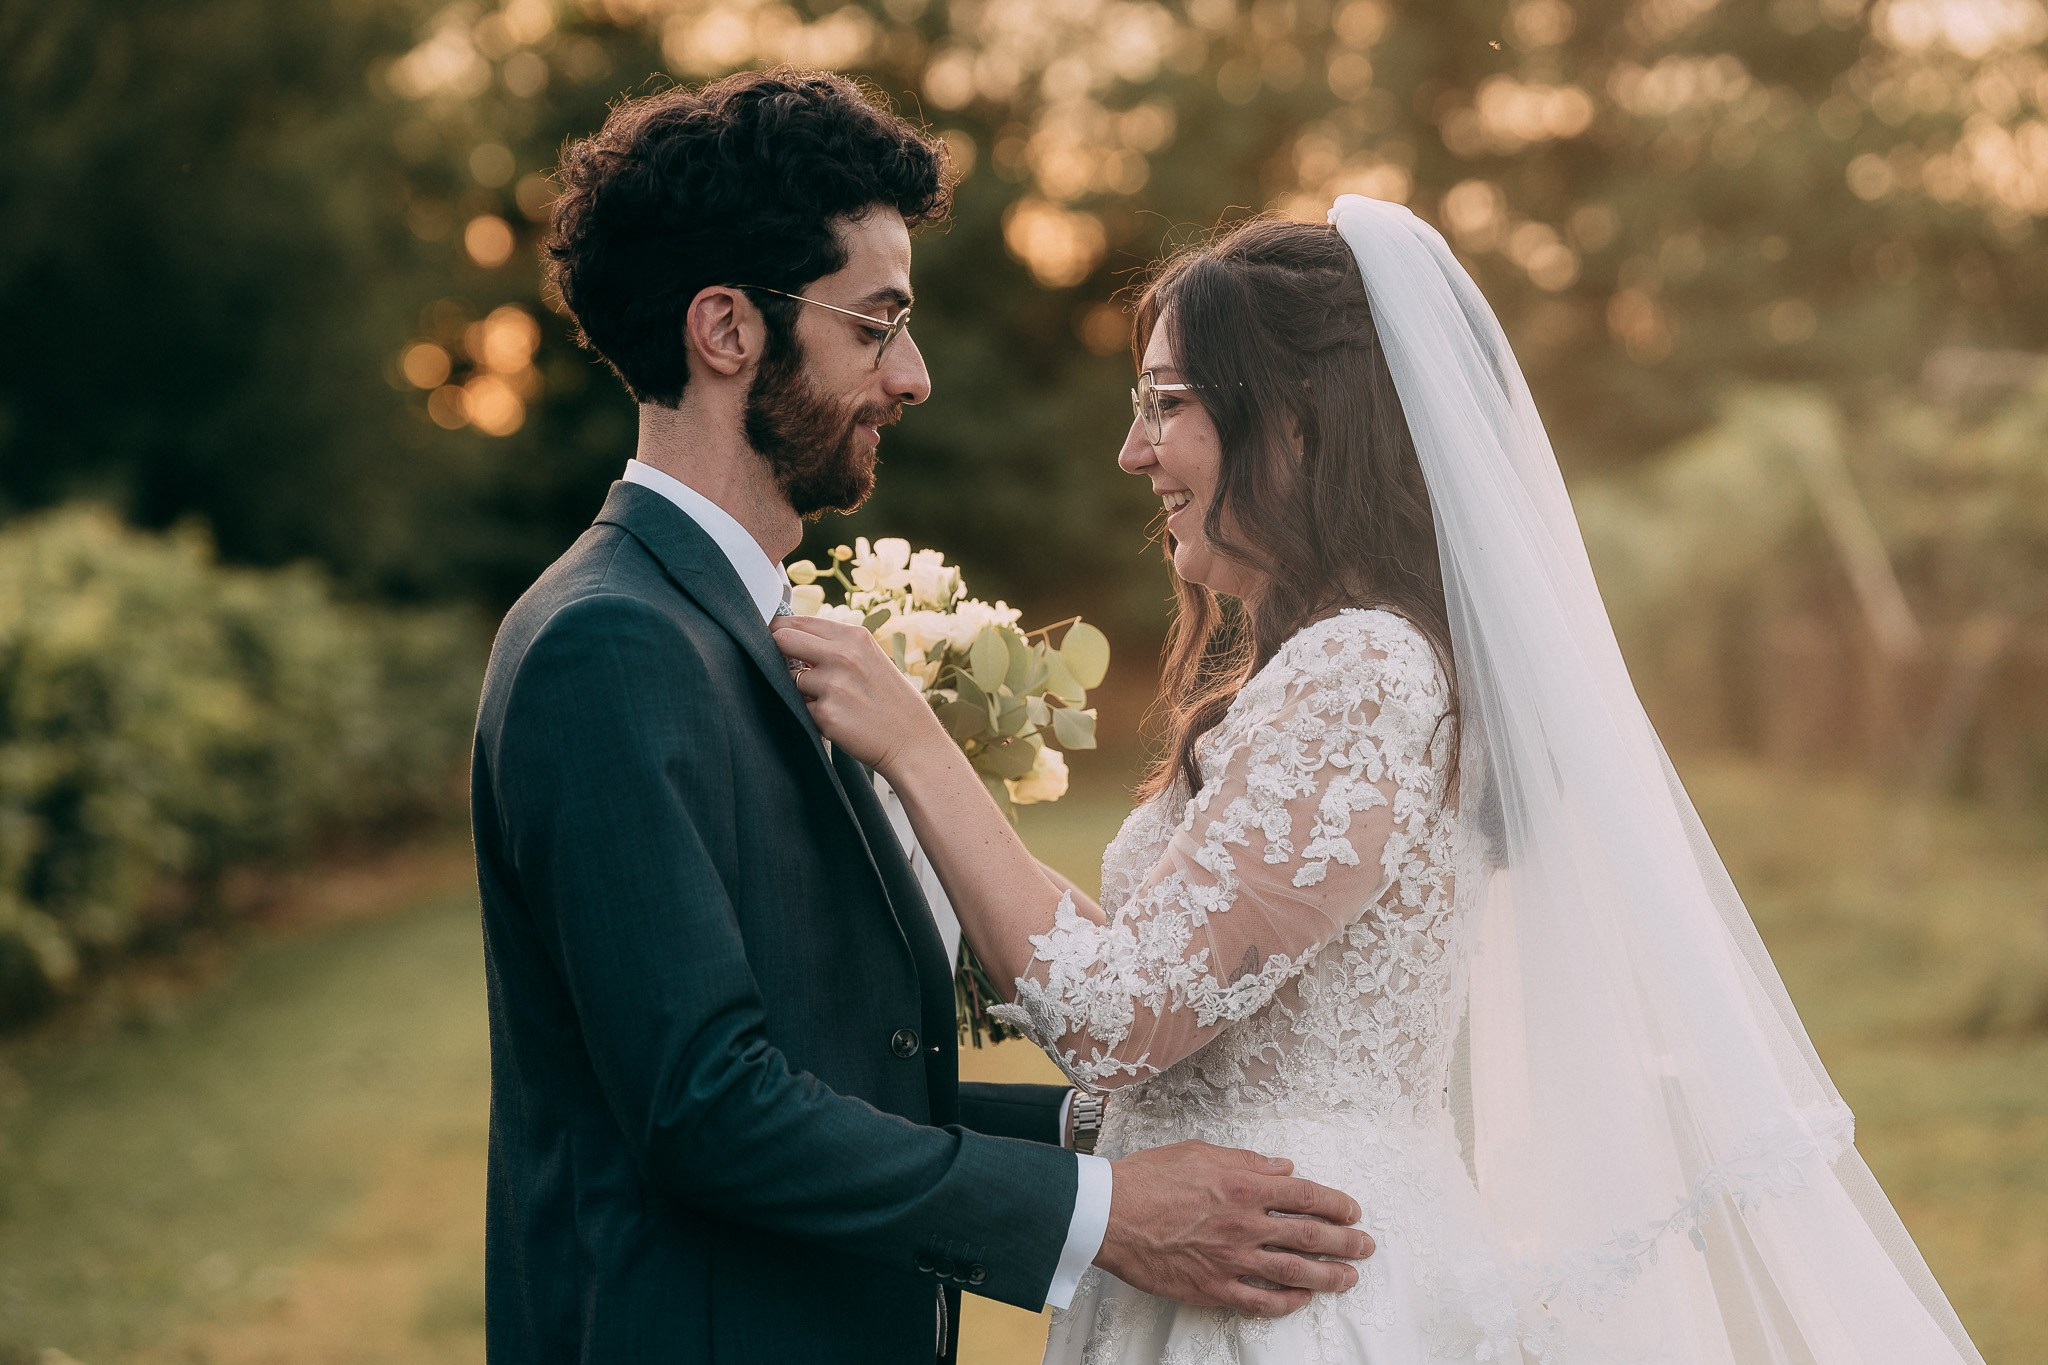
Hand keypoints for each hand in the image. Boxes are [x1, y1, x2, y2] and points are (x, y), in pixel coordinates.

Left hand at [770, 614, 944, 773]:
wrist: (912, 741)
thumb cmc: (889, 700)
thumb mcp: (870, 658)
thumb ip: (834, 646)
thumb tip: (791, 637)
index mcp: (854, 637)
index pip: (799, 622)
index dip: (781, 631)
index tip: (776, 640)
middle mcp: (843, 655)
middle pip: (782, 640)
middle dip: (778, 653)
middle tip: (790, 667)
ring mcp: (833, 684)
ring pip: (790, 679)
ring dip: (802, 690)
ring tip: (833, 701)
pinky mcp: (825, 713)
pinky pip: (801, 708)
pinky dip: (813, 714)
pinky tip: (838, 719)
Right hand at [1095, 1141, 1373, 1316]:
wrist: (1110, 1214)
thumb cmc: (1149, 1178)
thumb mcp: (1200, 1152)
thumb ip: (1246, 1160)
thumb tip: (1283, 1167)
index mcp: (1245, 1185)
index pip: (1306, 1195)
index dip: (1335, 1203)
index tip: (1352, 1210)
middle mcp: (1246, 1224)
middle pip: (1310, 1236)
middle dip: (1345, 1242)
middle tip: (1366, 1246)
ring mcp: (1232, 1260)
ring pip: (1294, 1272)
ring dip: (1328, 1276)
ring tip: (1349, 1278)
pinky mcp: (1214, 1287)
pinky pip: (1260, 1301)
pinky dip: (1286, 1302)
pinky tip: (1301, 1299)